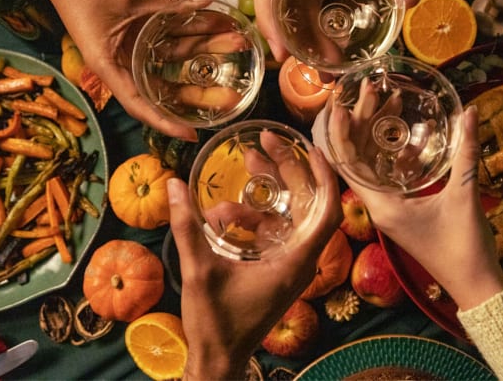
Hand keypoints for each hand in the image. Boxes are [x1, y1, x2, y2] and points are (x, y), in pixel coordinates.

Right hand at [39, 0, 218, 139]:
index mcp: (111, 67)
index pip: (142, 105)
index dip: (166, 122)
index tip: (192, 135)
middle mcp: (124, 61)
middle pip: (166, 84)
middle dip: (200, 89)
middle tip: (233, 94)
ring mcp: (133, 44)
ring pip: (175, 55)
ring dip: (205, 48)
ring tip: (237, 42)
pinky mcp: (140, 27)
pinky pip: (171, 33)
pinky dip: (192, 29)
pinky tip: (218, 23)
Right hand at [168, 147, 341, 378]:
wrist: (218, 360)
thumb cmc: (215, 323)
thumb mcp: (199, 272)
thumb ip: (187, 228)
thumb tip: (174, 185)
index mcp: (295, 262)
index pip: (327, 212)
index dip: (325, 178)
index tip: (311, 149)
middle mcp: (300, 261)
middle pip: (307, 204)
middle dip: (288, 170)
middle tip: (263, 143)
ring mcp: (290, 265)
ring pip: (289, 216)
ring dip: (268, 191)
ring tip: (245, 165)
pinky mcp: (277, 268)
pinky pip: (274, 231)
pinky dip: (256, 216)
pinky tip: (225, 211)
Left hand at [337, 106, 502, 309]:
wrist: (475, 285)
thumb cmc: (464, 246)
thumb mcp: (464, 196)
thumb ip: (466, 153)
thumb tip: (470, 112)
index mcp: (381, 205)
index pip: (347, 164)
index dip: (340, 133)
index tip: (339, 104)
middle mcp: (378, 206)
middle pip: (357, 158)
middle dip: (362, 122)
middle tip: (370, 90)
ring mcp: (389, 209)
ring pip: (373, 165)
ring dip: (378, 135)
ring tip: (387, 101)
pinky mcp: (402, 211)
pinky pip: (390, 176)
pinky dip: (396, 154)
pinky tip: (412, 135)